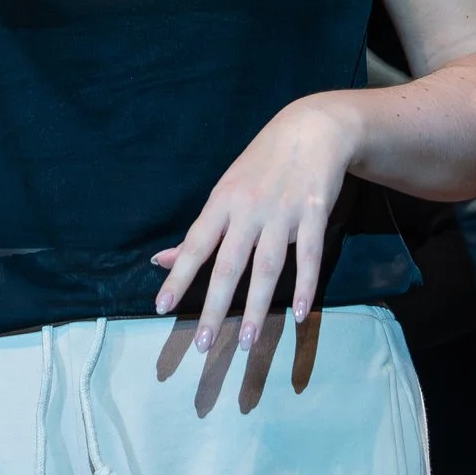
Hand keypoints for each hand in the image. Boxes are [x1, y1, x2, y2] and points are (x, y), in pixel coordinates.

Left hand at [152, 100, 359, 352]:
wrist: (311, 129)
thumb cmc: (260, 165)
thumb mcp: (224, 191)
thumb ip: (199, 231)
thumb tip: (161, 261)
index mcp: (221, 202)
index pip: (194, 245)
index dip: (178, 276)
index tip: (161, 307)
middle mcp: (248, 210)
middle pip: (228, 265)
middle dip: (214, 307)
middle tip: (202, 345)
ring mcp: (282, 213)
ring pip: (267, 268)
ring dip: (255, 308)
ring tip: (245, 342)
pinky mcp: (314, 214)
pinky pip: (308, 257)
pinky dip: (305, 287)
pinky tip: (297, 315)